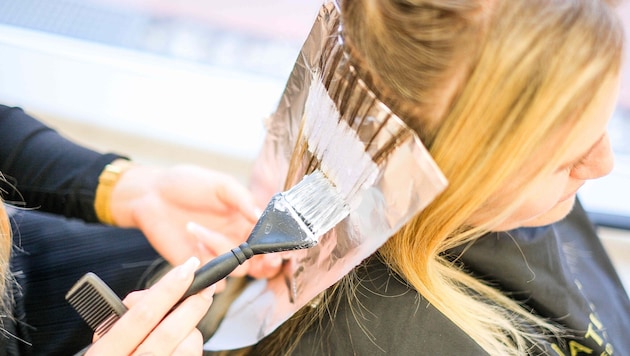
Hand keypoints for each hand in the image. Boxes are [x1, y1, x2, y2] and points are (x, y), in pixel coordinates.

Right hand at [88, 257, 213, 354]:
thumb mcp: (102, 345)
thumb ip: (121, 321)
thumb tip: (150, 296)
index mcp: (104, 354)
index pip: (141, 315)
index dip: (167, 289)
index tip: (186, 269)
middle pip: (168, 332)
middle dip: (192, 304)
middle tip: (207, 286)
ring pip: (186, 347)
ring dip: (192, 328)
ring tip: (187, 320)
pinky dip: (192, 346)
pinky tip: (185, 342)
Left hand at [109, 164, 259, 264]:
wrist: (150, 195)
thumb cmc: (185, 183)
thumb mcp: (220, 184)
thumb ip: (243, 200)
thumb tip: (261, 217)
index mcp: (244, 220)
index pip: (269, 240)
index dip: (275, 246)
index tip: (274, 246)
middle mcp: (234, 240)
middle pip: (260, 264)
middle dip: (263, 263)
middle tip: (250, 250)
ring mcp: (216, 255)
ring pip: (236, 270)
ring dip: (219, 250)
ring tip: (195, 227)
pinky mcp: (198, 266)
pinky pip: (213, 279)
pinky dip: (207, 266)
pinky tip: (191, 243)